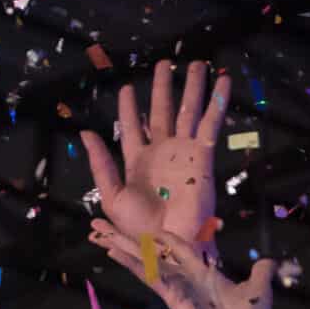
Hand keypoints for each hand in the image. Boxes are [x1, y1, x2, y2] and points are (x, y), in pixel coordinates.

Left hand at [81, 60, 230, 245]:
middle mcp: (162, 151)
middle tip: (164, 63)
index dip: (130, 108)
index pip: (133, 126)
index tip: (128, 88)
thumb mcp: (111, 196)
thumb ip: (101, 163)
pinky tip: (223, 82)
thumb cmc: (138, 228)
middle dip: (163, 87)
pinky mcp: (203, 157)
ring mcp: (184, 152)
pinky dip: (218, 102)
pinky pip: (211, 125)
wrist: (167, 245)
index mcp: (137, 161)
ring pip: (188, 111)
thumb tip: (86, 132)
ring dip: (193, 87)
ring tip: (197, 63)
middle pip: (163, 111)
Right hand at [91, 222, 273, 308]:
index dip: (161, 237)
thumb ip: (261, 273)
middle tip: (101, 226)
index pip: (176, 247)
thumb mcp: (259, 290)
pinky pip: (148, 275)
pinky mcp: (171, 296)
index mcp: (202, 273)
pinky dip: (131, 262)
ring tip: (95, 232)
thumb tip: (270, 261)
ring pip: (142, 260)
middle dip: (127, 239)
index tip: (147, 229)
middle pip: (149, 252)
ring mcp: (174, 287)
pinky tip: (112, 251)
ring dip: (119, 244)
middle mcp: (183, 278)